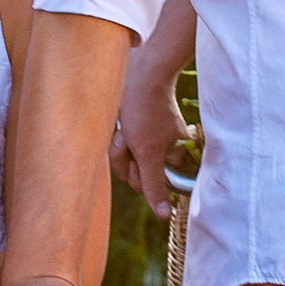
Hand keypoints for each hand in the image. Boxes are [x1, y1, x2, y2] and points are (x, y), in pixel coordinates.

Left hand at [112, 56, 194, 214]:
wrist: (139, 69)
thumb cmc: (146, 108)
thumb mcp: (148, 152)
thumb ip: (155, 185)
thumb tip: (165, 216)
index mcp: (170, 157)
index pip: (148, 184)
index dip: (138, 174)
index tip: (139, 158)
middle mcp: (157, 149)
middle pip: (131, 172)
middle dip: (125, 157)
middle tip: (128, 137)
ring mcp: (142, 137)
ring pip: (121, 157)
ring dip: (117, 144)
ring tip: (122, 126)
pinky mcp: (129, 125)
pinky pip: (116, 142)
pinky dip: (114, 133)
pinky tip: (118, 119)